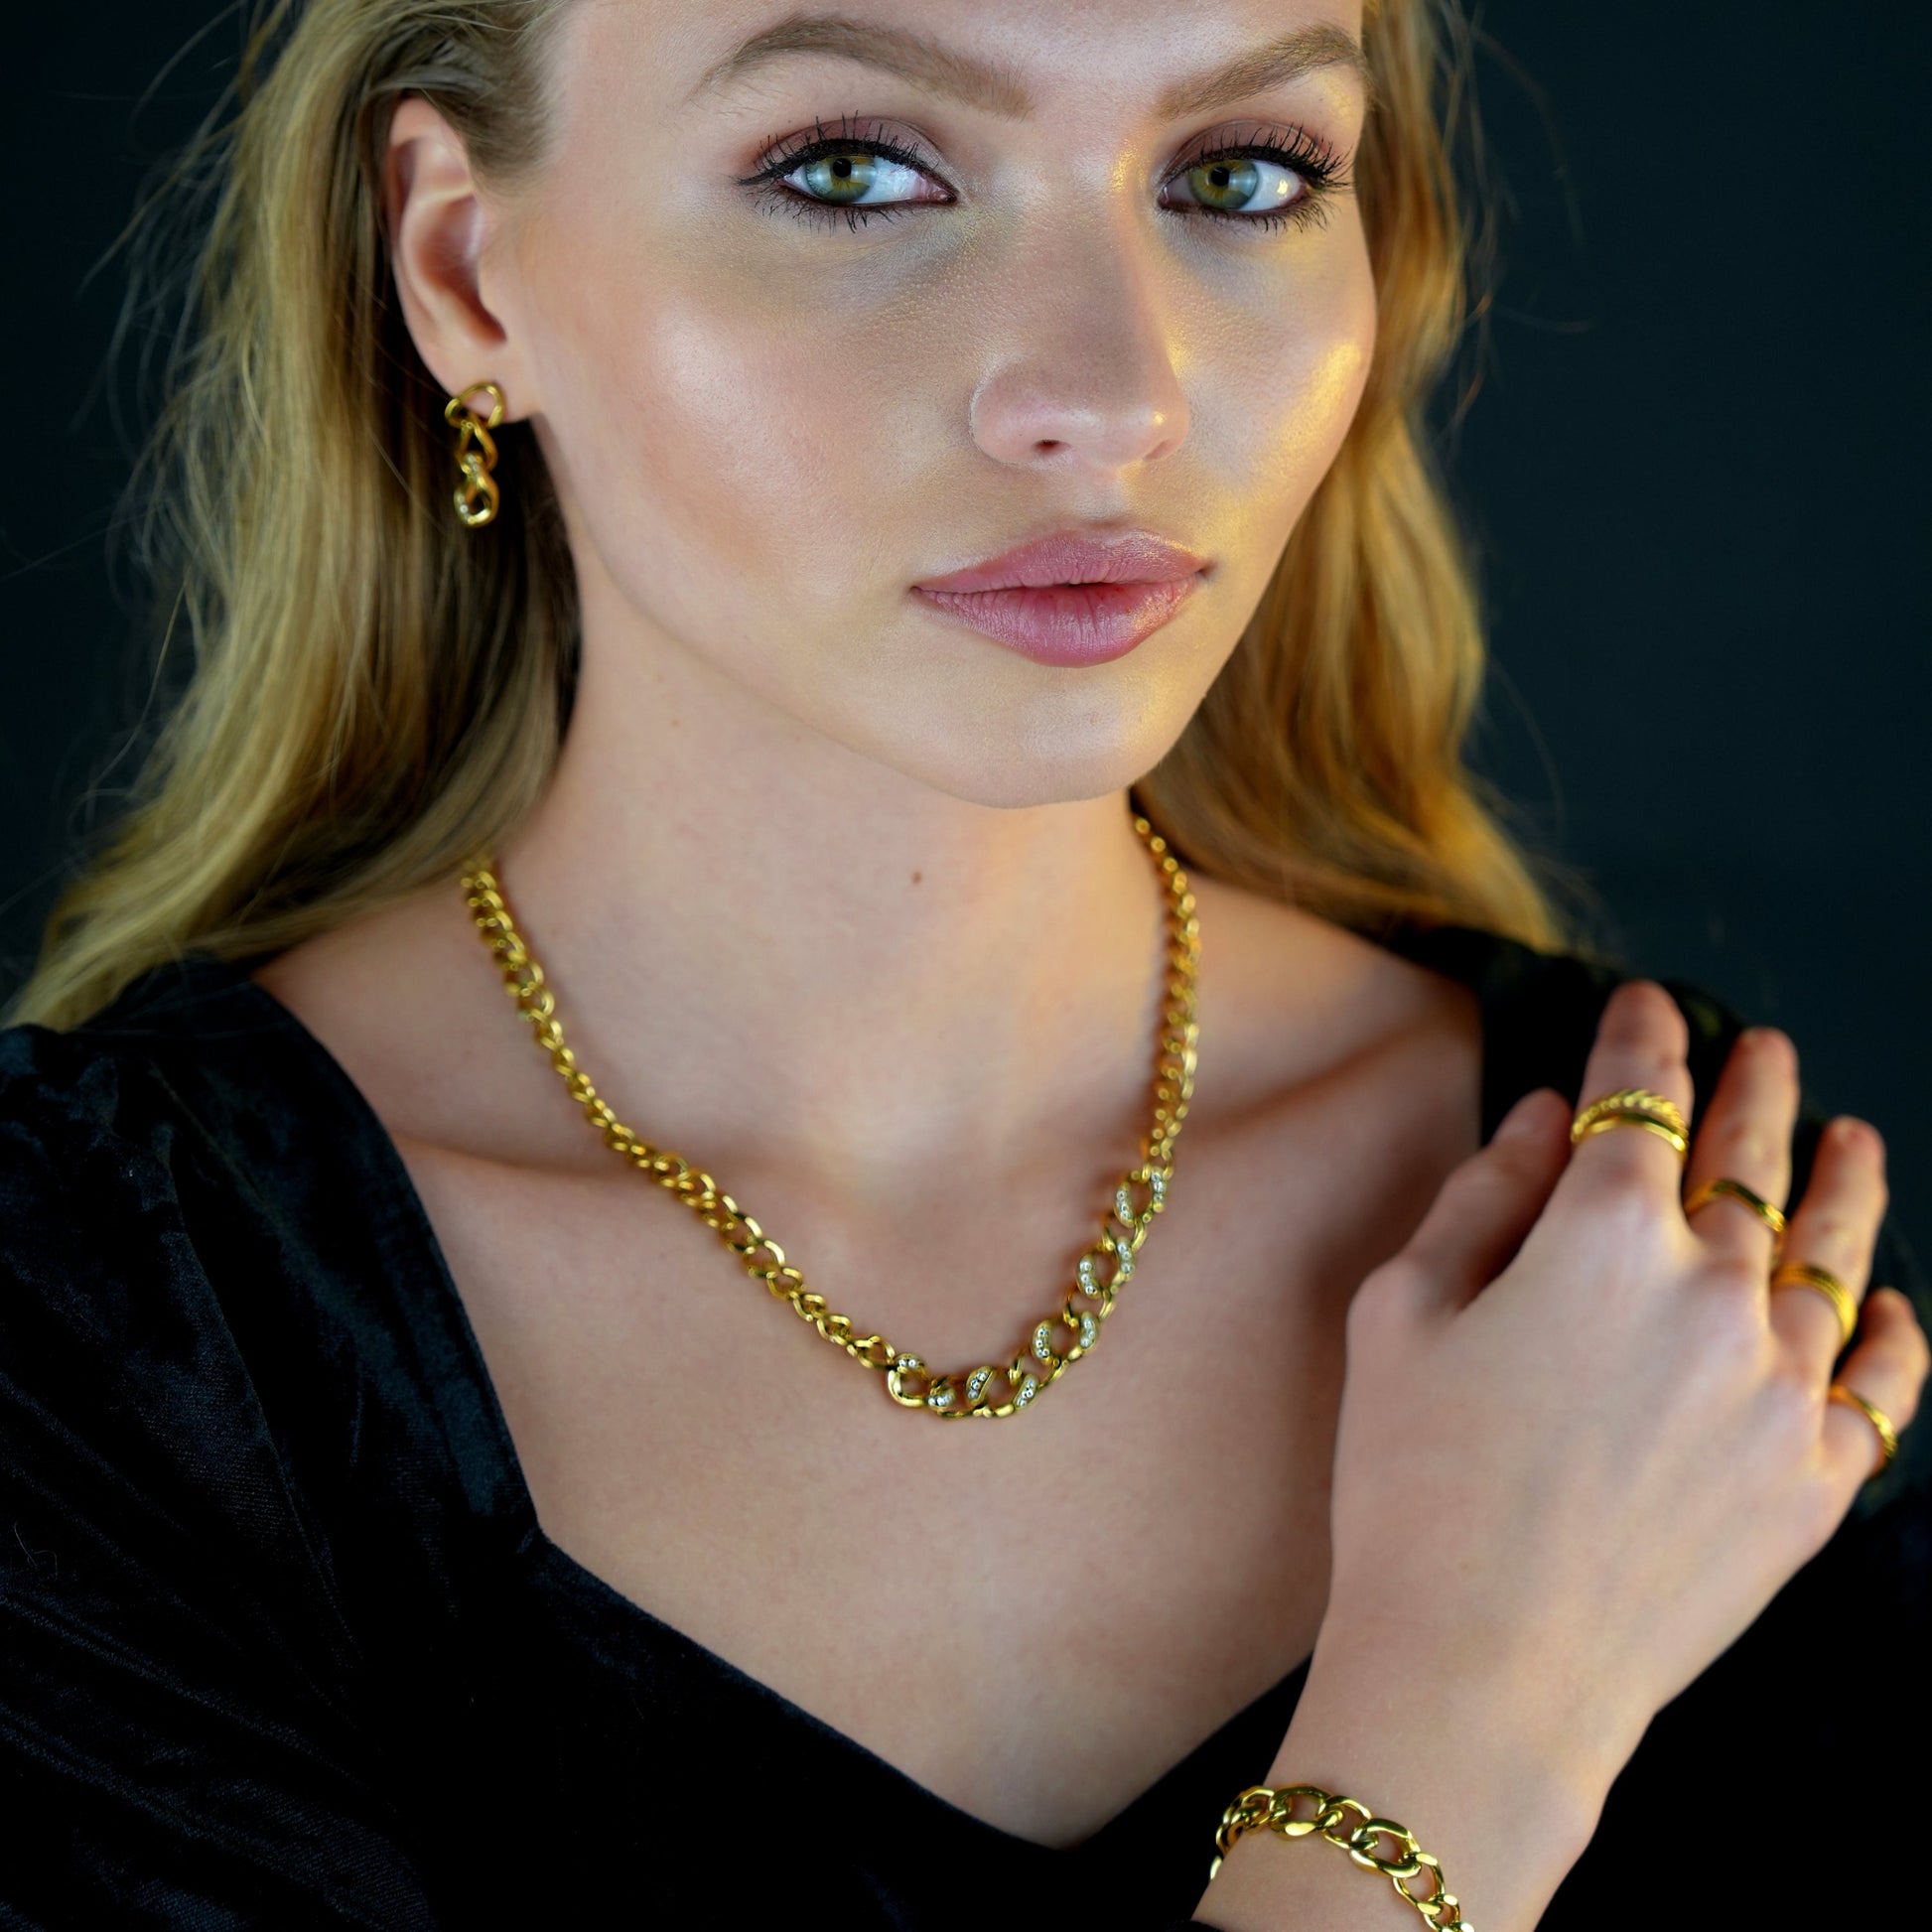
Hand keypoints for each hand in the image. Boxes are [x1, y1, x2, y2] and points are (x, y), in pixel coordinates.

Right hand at [1319, 979, 1928, 1808]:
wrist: (1486, 1669)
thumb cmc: (1411, 1484)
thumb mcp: (1400, 1315)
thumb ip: (1481, 1199)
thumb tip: (1550, 1122)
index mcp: (1603, 1235)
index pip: (1638, 1098)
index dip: (1641, 1039)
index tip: (1644, 1004)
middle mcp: (1714, 1292)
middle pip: (1750, 1161)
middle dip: (1754, 1091)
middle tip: (1764, 1049)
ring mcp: (1780, 1388)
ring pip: (1835, 1258)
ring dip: (1846, 1188)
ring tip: (1857, 1140)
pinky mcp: (1815, 1482)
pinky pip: (1884, 1388)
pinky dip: (1897, 1336)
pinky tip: (1895, 1306)